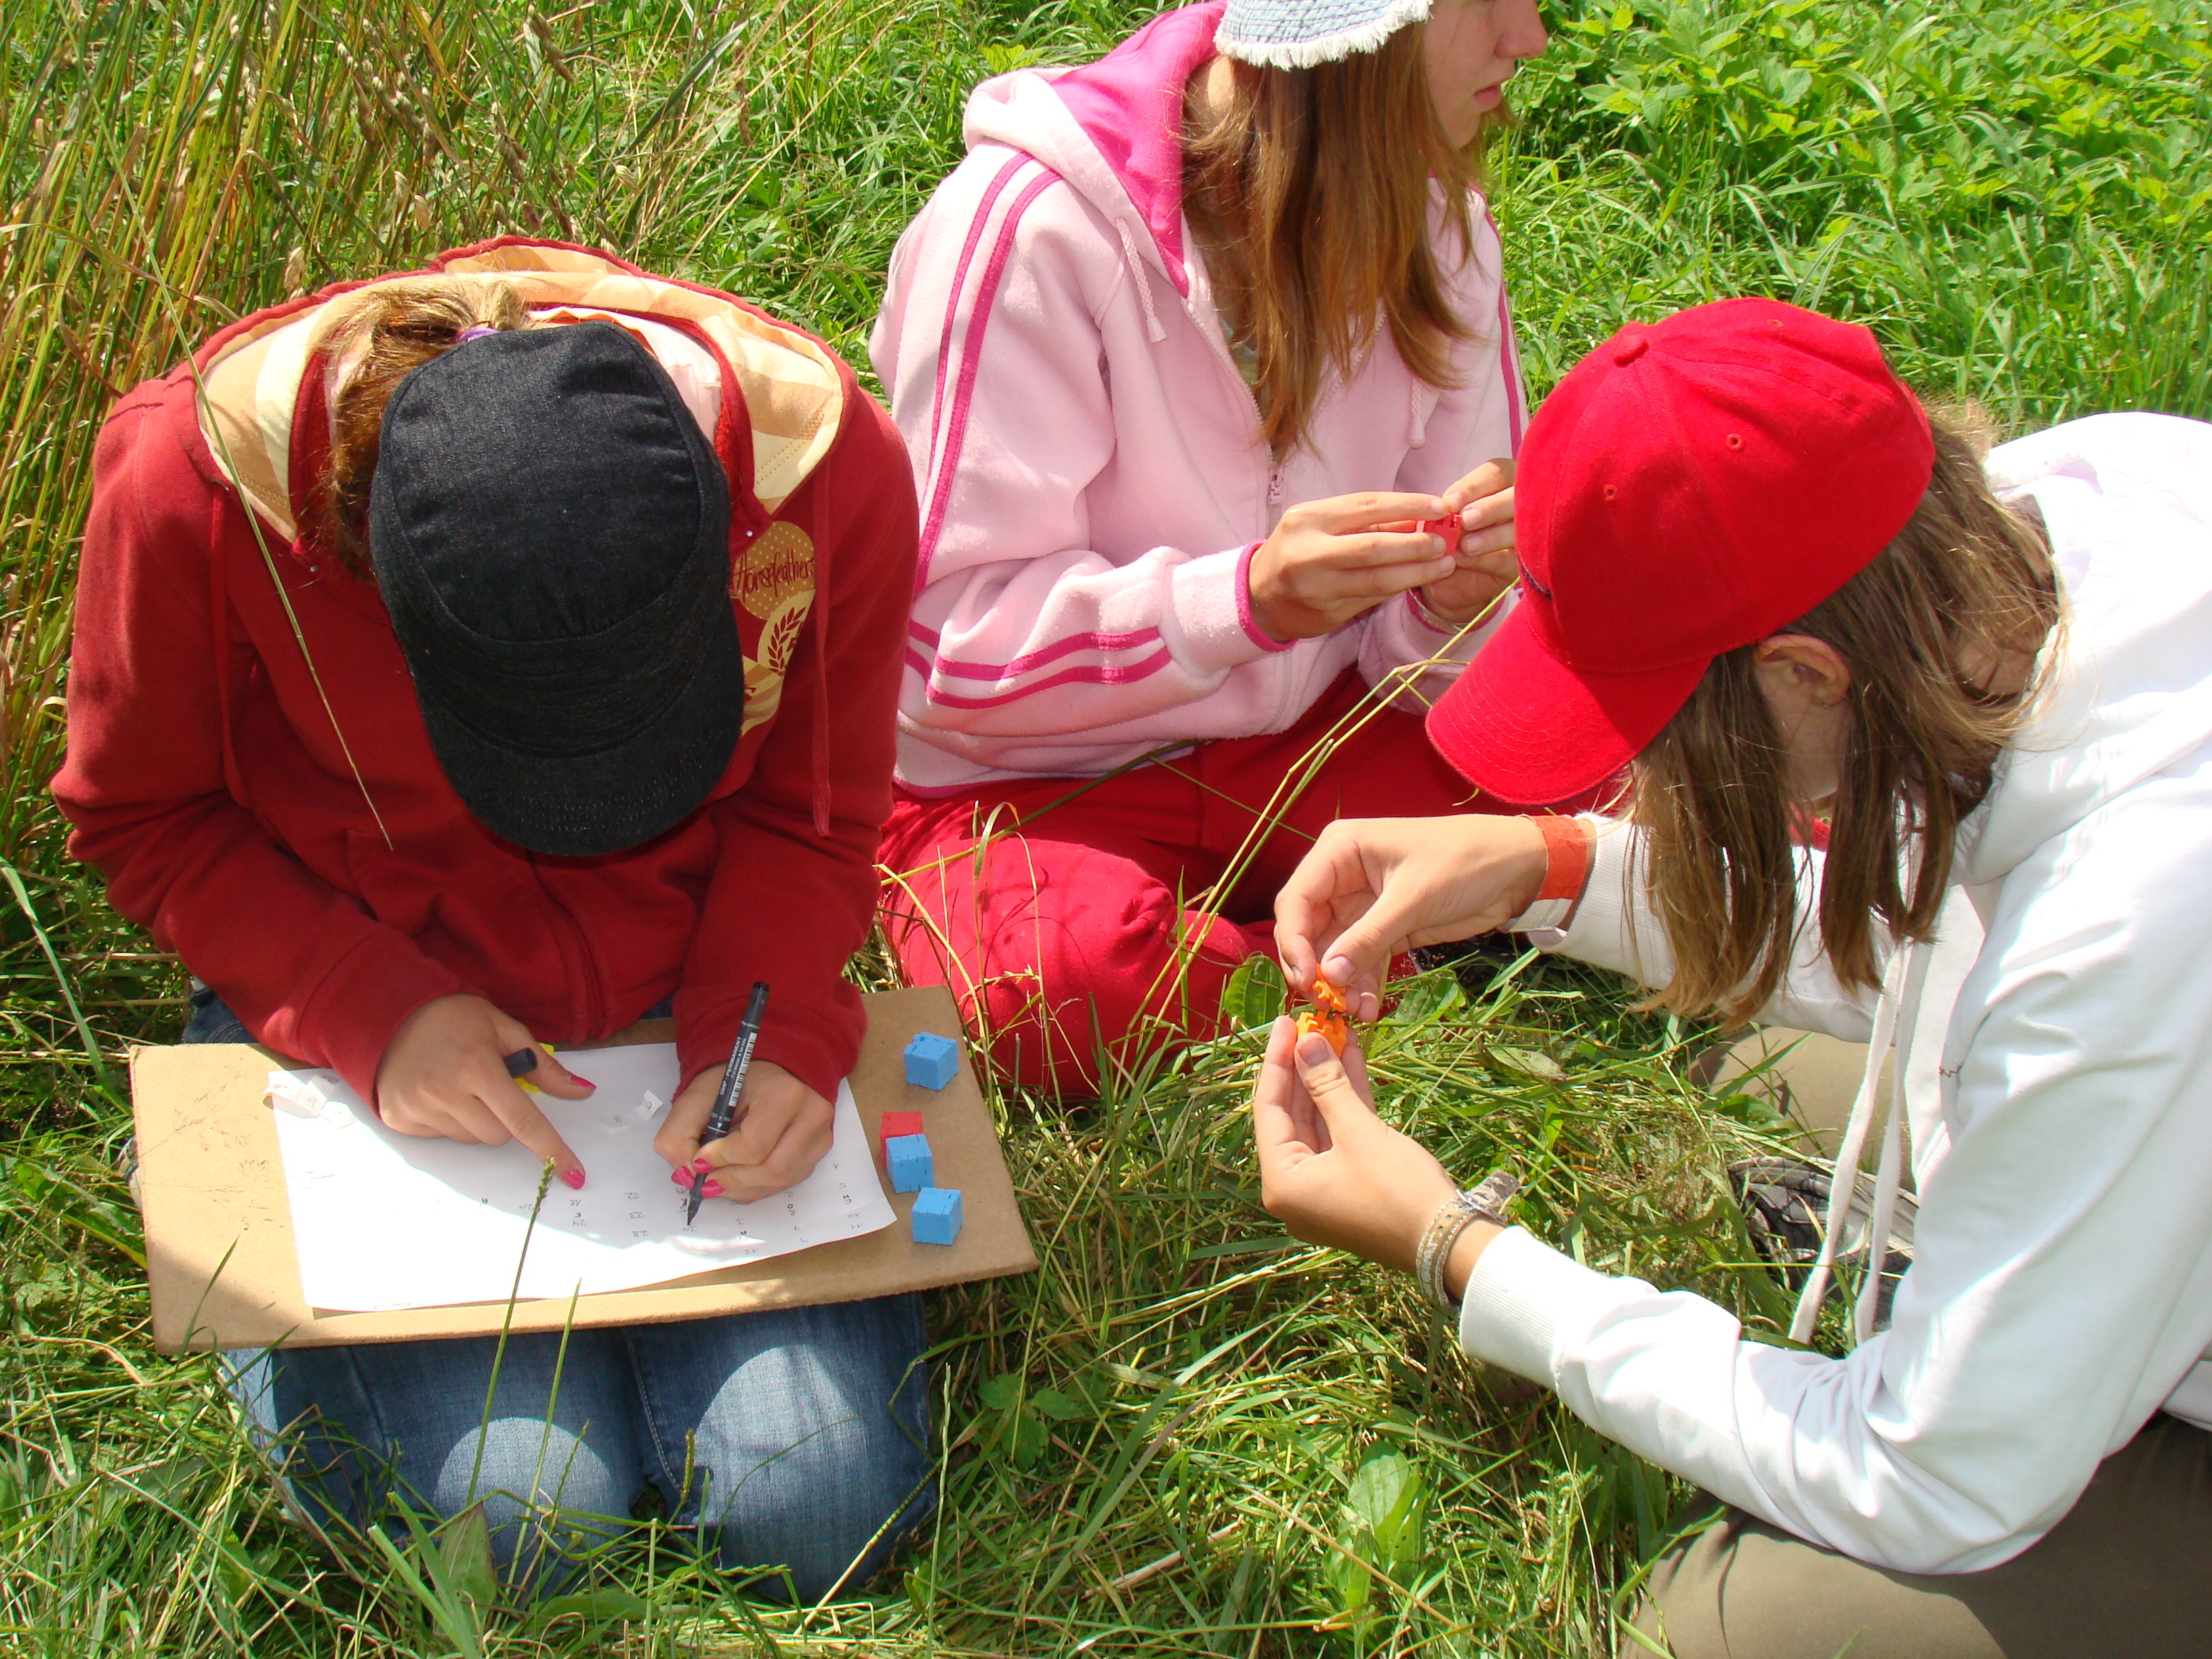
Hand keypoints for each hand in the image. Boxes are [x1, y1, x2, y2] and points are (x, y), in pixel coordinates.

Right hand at [375, 994, 592, 1184]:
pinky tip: (435, 1091)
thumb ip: (543, 1065)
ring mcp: (418, 1108)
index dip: (551, 1149)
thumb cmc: (454, 1017)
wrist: (391, 1013)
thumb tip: (582, 1090)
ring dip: (474, 1120)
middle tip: (487, 1085)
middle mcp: (446, 1092)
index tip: (574, 1174)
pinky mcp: (399, 1119)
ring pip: (470, 1139)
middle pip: (497, 1136)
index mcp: (478, 1067)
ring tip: (457, 1084)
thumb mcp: (504, 1028)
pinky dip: (447, 1120)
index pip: (523, 1120)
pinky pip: (440, 1137)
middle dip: (503, 1117)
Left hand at [654, 1060, 831, 1204]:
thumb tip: (688, 1175)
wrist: (768, 1070)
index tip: (700, 1158)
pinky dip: (756, 1186)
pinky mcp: (818, 1149)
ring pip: (780, 1181)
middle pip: (772, 1170)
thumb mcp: (697, 1097)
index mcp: (785, 1093)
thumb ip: (679, 1135)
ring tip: (719, 1177)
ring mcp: (820, 1134)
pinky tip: (739, 1174)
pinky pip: (787, 1182)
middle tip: (706, 1178)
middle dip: (732, 1180)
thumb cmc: (736, 1081)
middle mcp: (812, 1114)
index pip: (754, 1146)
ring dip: (743, 1187)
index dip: (721, 1159)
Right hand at [1247, 490, 1459, 641]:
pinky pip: (1371, 599)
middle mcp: (1309, 554)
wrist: (1258, 597)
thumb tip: (1417, 517)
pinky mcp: (1327, 614)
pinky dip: (1398, 588)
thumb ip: (1364, 521)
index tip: (1439, 507)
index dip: (1407, 506)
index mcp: (1308, 520)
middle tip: (1445, 543)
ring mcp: (1317, 588)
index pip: (1366, 507)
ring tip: (1444, 565)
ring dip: (1416, 572)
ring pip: (1376, 581)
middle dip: (1415, 545)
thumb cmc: (1296, 550)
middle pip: (1372, 548)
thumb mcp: (1320, 524)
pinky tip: (1418, 580)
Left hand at [1254, 1020, 1497, 1291]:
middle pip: (1292, 1115)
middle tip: (1309, 1023)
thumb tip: (1305, 1041)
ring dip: (1328, 1080)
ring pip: (1319, 1123)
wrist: (1450, 1245)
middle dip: (1304, 1068)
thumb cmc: (1398, 1190)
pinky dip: (1346, 1103)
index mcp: (1282, 1183)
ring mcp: (1322, 1190)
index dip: (1277, 1061)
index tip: (1285, 1022)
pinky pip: (1340, 1137)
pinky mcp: (1349, 1186)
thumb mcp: (1359, 1131)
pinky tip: (1352, 1062)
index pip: (1268, 1109)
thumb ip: (1327, 1084)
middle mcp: (1294, 1190)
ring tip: (1334, 1034)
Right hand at [1274, 815, 1550, 1007]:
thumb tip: (1328, 975)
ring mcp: (1361, 905)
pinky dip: (1362, 984)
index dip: (1293, 941)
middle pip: (1308, 929)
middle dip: (1316, 968)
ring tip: (1355, 1013)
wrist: (1516, 867)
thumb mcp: (1413, 899)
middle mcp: (1341, 877)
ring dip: (1341, 984)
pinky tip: (1369, 1007)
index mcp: (1339, 852)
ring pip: (1334, 951)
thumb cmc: (1463, 862)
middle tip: (1327, 1004)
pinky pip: (1361, 960)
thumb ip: (1368, 937)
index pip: (1296, 899)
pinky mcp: (1385, 928)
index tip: (1306, 979)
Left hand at [1419, 458, 1517, 626]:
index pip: (1495, 475)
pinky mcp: (1525, 563)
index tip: (1450, 502)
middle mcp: (1524, 502)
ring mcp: (1529, 533)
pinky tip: (1465, 559)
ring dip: (1491, 536)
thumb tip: (1440, 505)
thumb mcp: (1448, 516)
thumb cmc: (1454, 533)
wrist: (1458, 573)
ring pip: (1517, 529)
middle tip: (1466, 519)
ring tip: (1466, 545)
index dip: (1472, 487)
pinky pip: (1510, 558)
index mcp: (1505, 482)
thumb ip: (1447, 508)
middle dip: (1490, 508)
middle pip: (1515, 498)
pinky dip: (1486, 559)